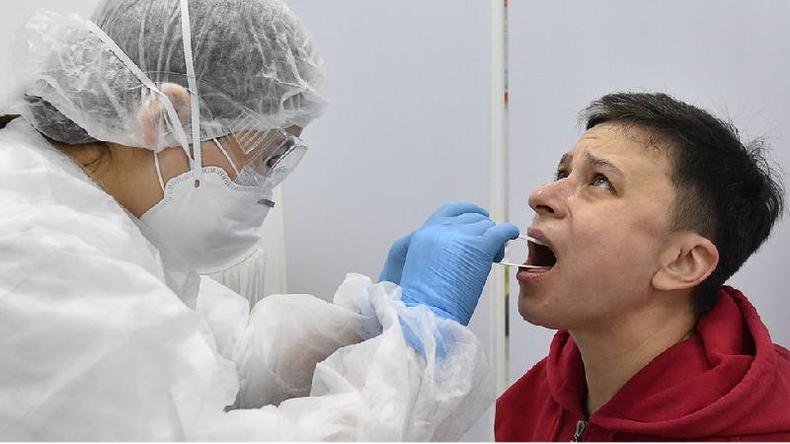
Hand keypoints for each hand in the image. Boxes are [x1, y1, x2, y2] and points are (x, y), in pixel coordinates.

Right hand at [398, 213, 518, 324]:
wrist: (428, 312)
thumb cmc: (425, 300)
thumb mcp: (420, 265)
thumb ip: (436, 249)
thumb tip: (459, 247)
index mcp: (425, 233)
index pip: (451, 211)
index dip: (468, 213)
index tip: (478, 219)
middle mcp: (441, 230)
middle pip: (472, 218)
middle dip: (482, 230)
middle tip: (487, 249)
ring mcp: (460, 236)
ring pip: (486, 225)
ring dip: (493, 238)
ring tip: (493, 256)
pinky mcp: (478, 247)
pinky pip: (500, 231)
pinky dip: (508, 232)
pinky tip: (511, 236)